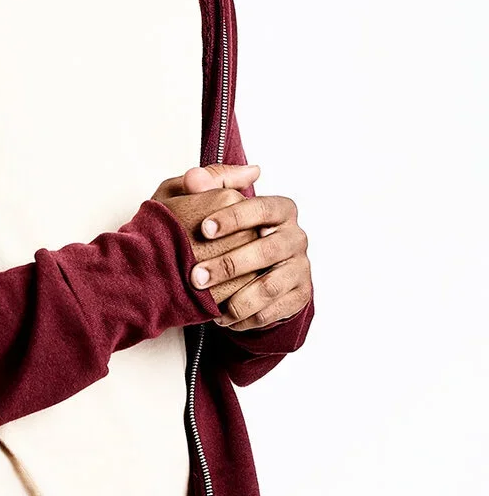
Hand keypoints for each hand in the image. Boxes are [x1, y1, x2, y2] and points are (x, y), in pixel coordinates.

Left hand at [170, 164, 312, 331]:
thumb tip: (195, 177)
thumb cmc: (228, 231)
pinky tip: (223, 318)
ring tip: (208, 305)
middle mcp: (296, 237)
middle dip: (228, 265)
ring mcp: (300, 267)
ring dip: (237, 299)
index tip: (204, 228)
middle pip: (266, 250)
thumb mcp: (212, 203)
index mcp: (280, 209)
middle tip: (196, 276)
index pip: (261, 208)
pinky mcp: (299, 295)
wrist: (250, 268)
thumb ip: (205, 187)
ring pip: (270, 286)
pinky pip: (273, 311)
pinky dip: (246, 318)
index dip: (234, 217)